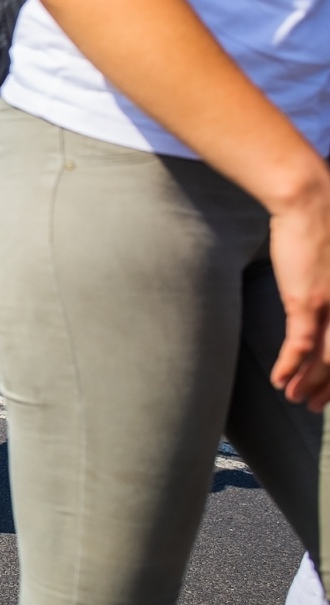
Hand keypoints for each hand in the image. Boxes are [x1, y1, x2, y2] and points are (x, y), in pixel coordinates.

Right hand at [268, 187, 329, 410]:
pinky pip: (301, 345)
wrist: (313, 200)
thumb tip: (325, 298)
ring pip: (326, 360)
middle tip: (313, 404)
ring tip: (295, 399)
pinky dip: (290, 366)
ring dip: (309, 383)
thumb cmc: (326, 221)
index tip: (329, 388)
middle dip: (328, 386)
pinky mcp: (308, 301)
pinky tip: (280, 380)